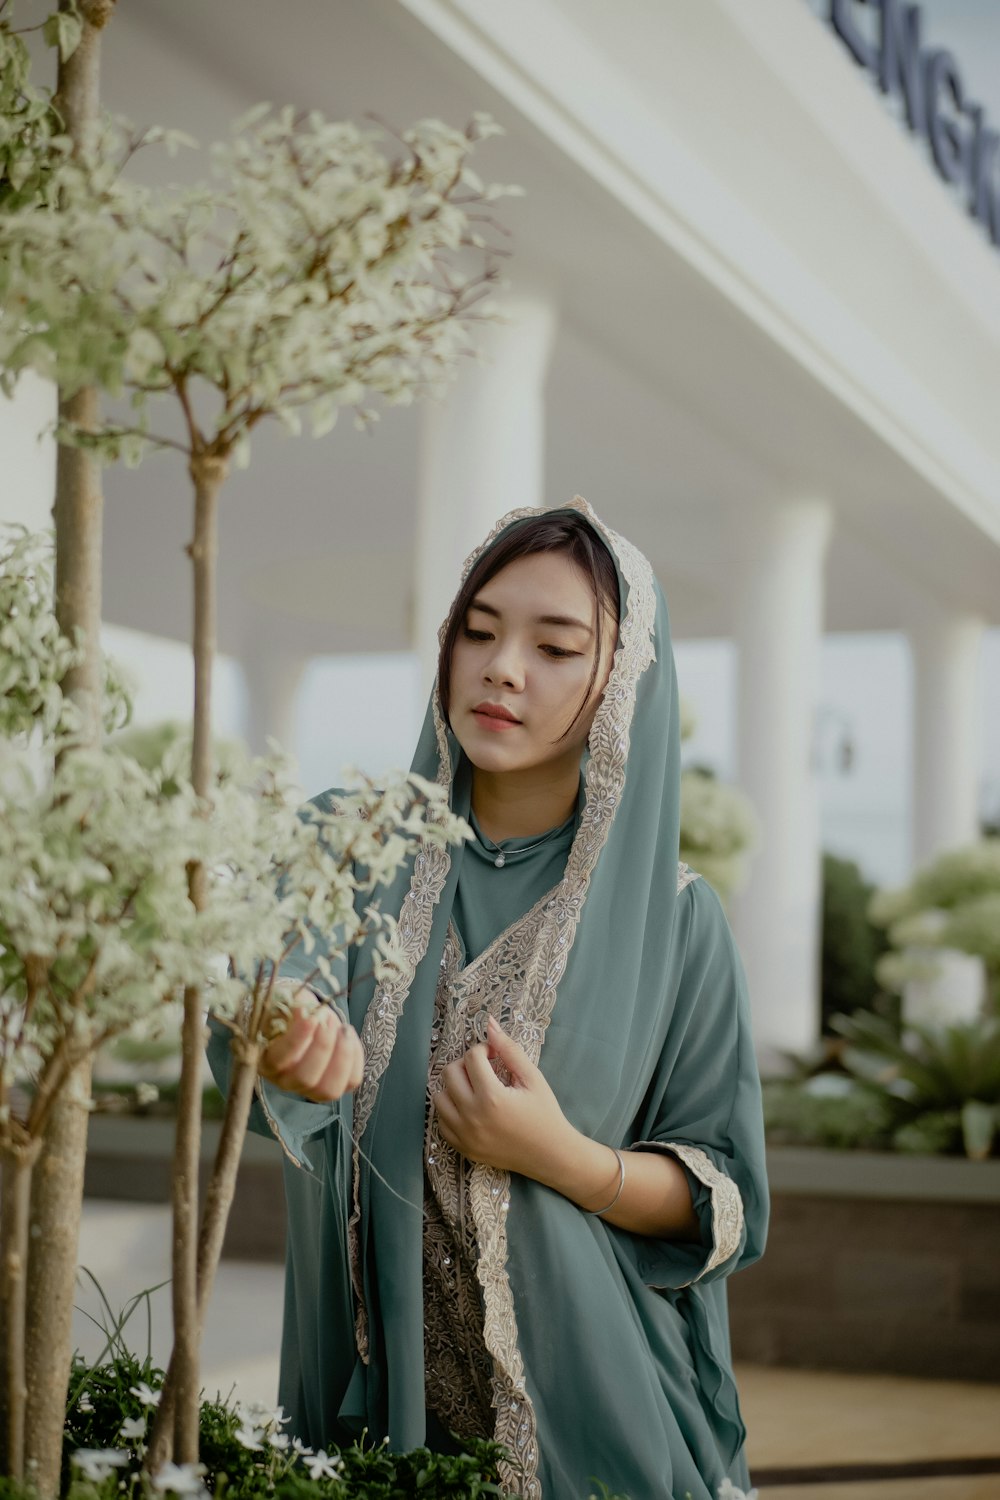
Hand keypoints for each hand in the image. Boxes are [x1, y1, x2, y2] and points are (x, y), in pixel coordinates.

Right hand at [258, 1001, 363, 1102]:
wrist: (304, 1015)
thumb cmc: (291, 1010)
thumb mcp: (286, 1003)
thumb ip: (291, 1008)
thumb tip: (306, 1013)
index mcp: (266, 1060)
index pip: (279, 1060)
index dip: (297, 1039)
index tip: (310, 1016)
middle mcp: (286, 1080)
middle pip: (306, 1079)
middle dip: (323, 1047)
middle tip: (329, 1020)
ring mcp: (311, 1088)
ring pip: (329, 1090)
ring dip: (342, 1056)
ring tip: (344, 1029)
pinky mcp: (334, 1085)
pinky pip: (351, 1082)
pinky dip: (356, 1058)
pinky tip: (349, 1035)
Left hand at [431, 1016, 575, 1179]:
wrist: (550, 1154)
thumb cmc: (545, 1113)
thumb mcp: (532, 1078)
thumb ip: (509, 1049)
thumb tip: (489, 1023)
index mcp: (492, 1097)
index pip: (471, 1057)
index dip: (484, 1049)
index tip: (495, 1056)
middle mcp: (472, 1116)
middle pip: (449, 1073)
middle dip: (466, 1064)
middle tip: (484, 1070)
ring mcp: (464, 1135)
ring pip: (439, 1097)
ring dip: (454, 1087)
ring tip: (475, 1088)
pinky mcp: (462, 1147)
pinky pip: (441, 1122)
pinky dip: (451, 1110)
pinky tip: (469, 1108)